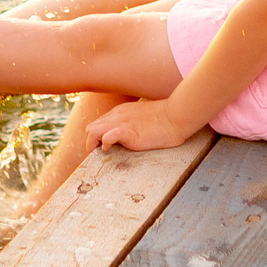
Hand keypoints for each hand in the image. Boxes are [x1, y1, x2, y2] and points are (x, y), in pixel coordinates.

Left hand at [85, 97, 202, 152]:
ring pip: (93, 131)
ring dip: (93, 144)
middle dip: (90, 142)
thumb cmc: (165, 118)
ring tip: (101, 153)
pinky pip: (107, 136)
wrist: (176, 115)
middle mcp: (117, 116)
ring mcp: (121, 123)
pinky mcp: (128, 132)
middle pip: (90, 128)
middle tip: (98, 154)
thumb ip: (132, 122)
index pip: (98, 124)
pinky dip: (104, 144)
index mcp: (120, 112)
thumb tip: (130, 134)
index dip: (95, 138)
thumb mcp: (142, 117)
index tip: (100, 148)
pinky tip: (109, 149)